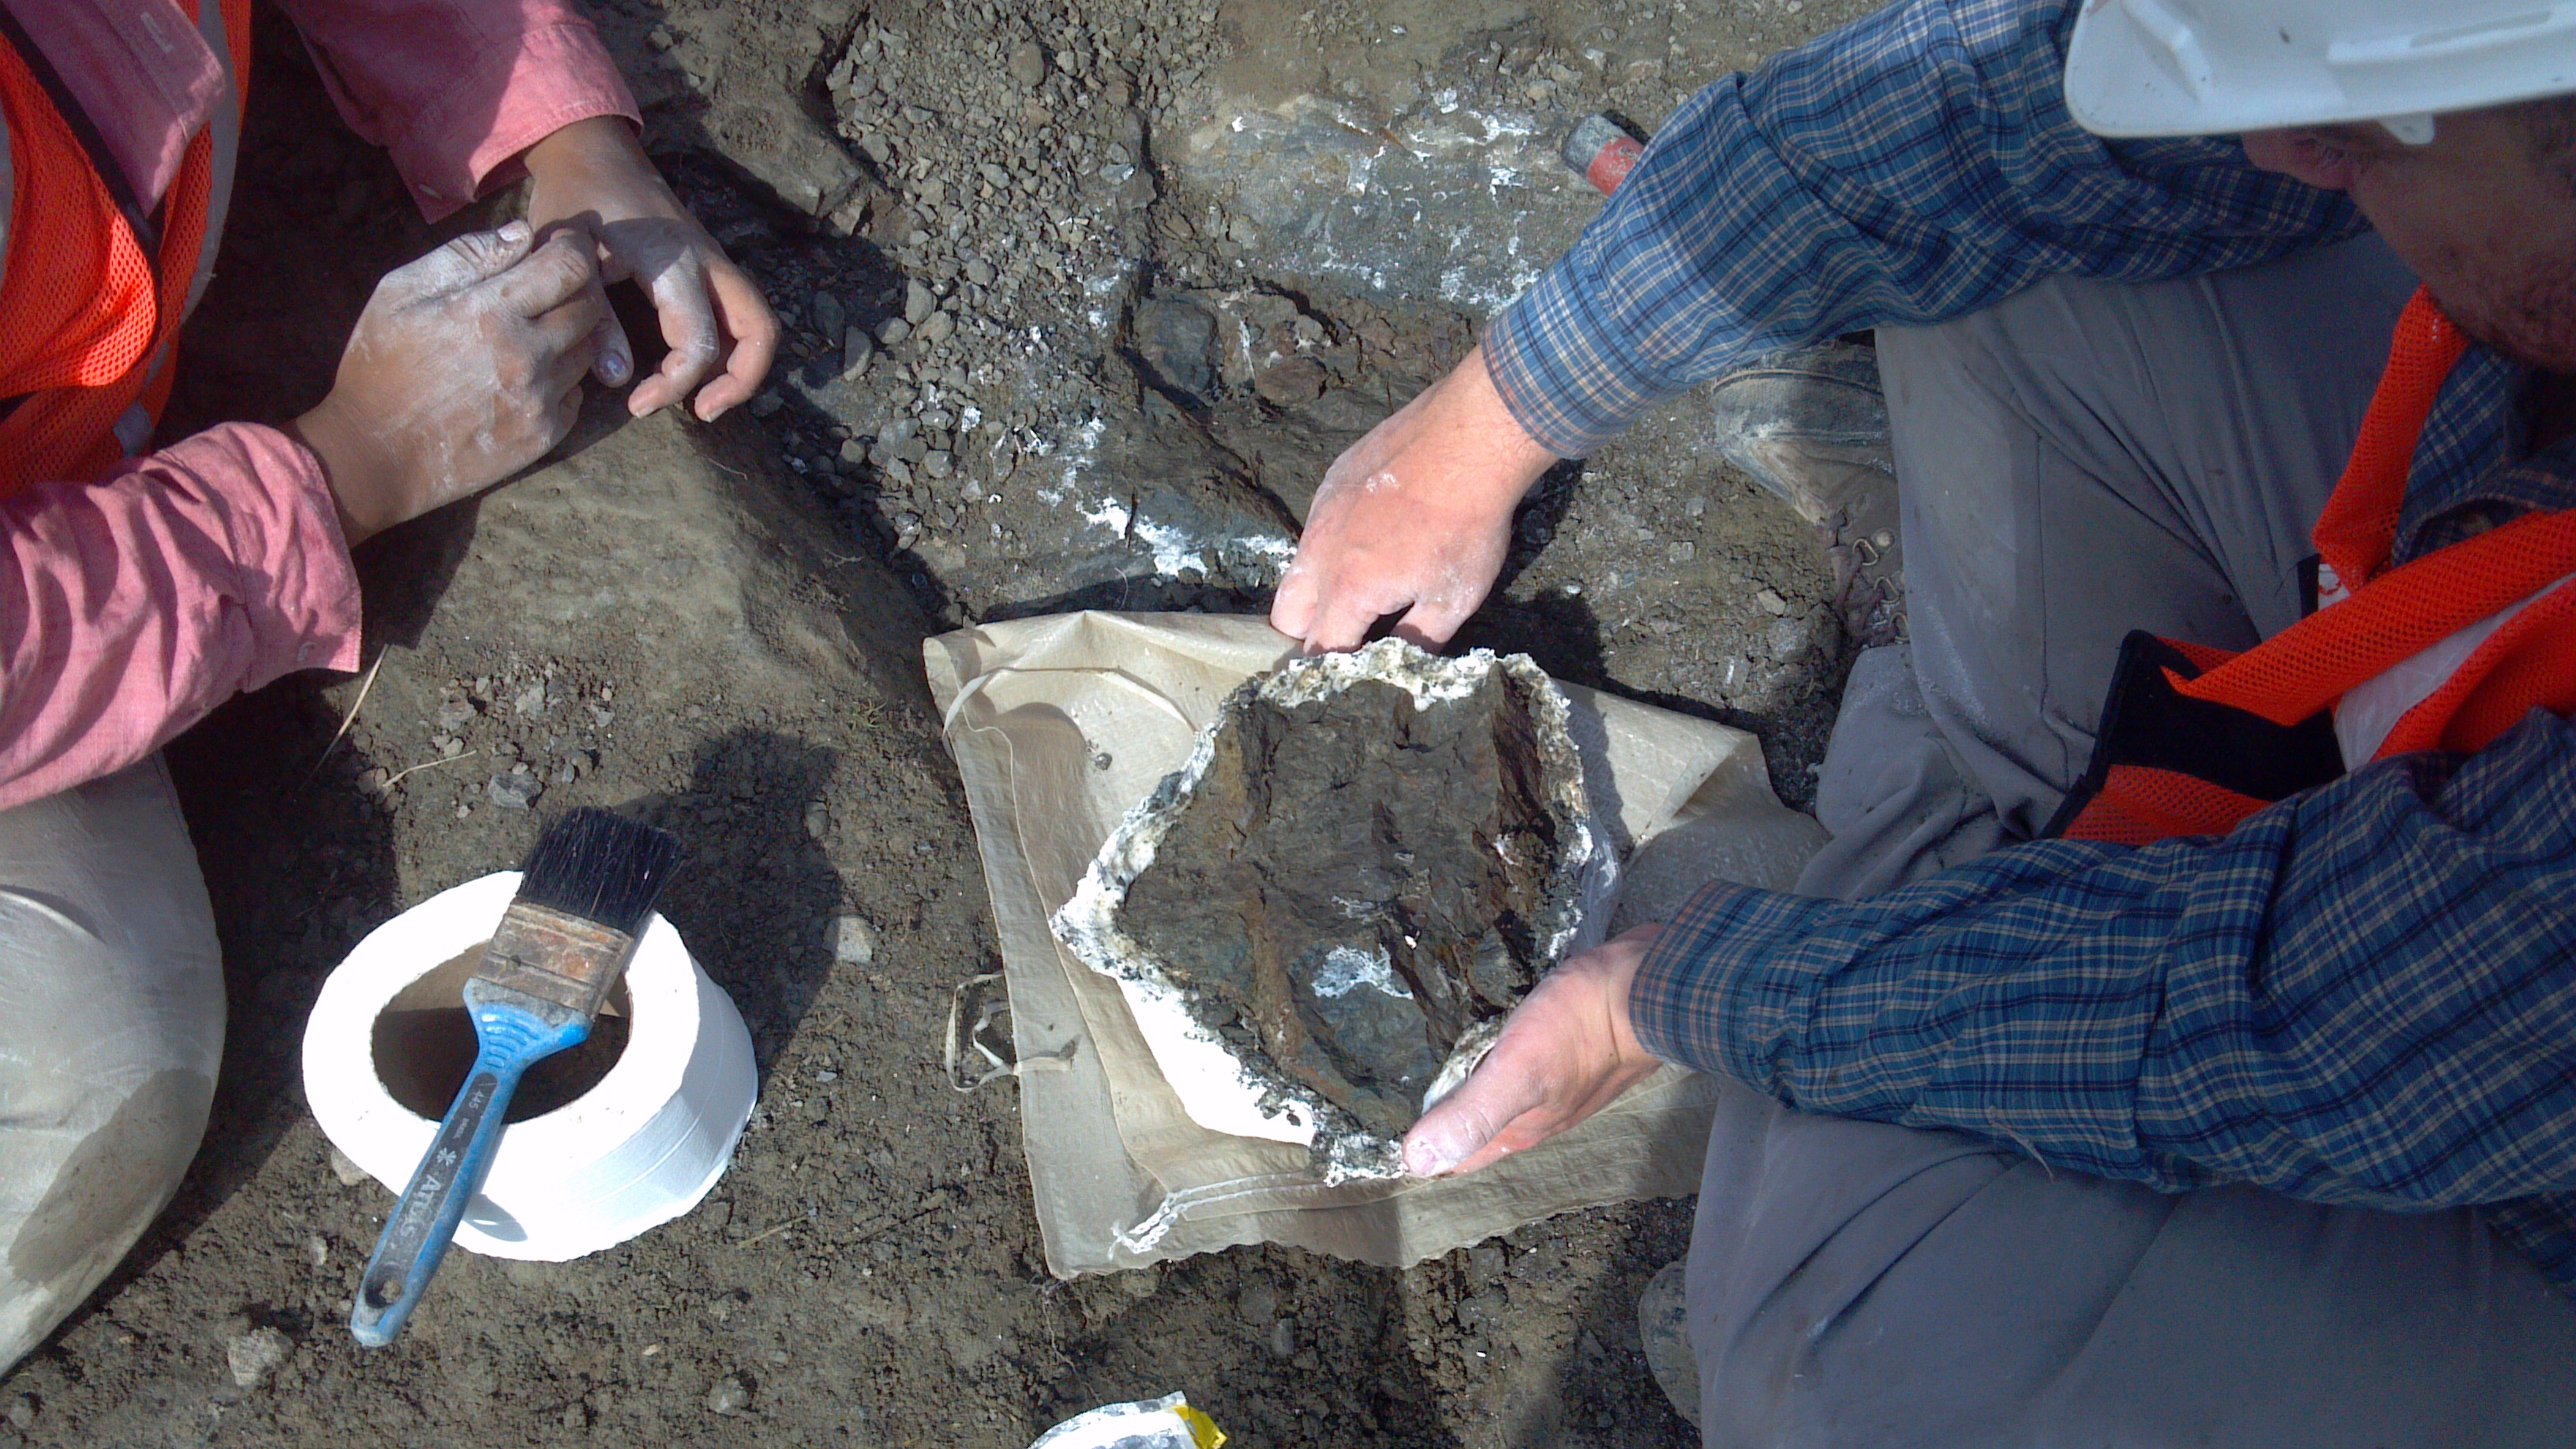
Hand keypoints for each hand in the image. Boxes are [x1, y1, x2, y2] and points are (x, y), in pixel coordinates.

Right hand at [293, 221, 608, 545]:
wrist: (376, 453)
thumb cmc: (379, 365)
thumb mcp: (401, 291)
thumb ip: (465, 255)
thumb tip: (521, 235)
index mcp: (490, 311)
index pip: (571, 267)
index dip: (575, 247)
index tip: (562, 245)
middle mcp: (526, 354)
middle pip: (590, 305)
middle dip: (576, 287)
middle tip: (549, 287)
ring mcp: (540, 397)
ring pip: (588, 348)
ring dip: (571, 333)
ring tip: (532, 333)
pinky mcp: (546, 433)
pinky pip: (578, 391)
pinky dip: (563, 377)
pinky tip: (527, 375)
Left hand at [520, 116, 778, 419]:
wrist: (593, 154)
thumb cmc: (577, 201)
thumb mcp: (570, 258)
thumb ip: (594, 318)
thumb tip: (618, 378)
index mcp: (672, 261)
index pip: (697, 341)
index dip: (674, 384)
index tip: (637, 403)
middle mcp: (707, 262)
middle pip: (760, 330)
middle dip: (741, 382)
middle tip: (701, 412)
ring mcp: (716, 262)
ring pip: (761, 323)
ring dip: (743, 368)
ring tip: (704, 401)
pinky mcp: (713, 266)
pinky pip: (743, 314)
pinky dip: (733, 349)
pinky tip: (695, 370)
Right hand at [1269, 343, 1561, 651]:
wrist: (1469, 439)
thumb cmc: (1466, 524)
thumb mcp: (1453, 597)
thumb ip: (1418, 640)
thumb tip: (1402, 664)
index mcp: (1347, 590)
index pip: (1321, 650)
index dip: (1335, 671)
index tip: (1353, 675)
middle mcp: (1320, 553)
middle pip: (1288, 616)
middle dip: (1311, 633)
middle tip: (1350, 636)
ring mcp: (1320, 513)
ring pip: (1298, 567)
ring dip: (1319, 588)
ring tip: (1362, 586)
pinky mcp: (1331, 481)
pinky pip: (1316, 526)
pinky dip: (1333, 544)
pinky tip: (1374, 534)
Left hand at [1403, 925, 1664, 1176]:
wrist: (1652, 987)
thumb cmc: (1583, 1026)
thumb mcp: (1518, 1070)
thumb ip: (1472, 1113)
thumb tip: (1417, 1161)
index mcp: (1521, 1128)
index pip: (1461, 1158)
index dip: (1425, 1154)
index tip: (1384, 1146)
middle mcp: (1540, 1114)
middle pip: (1481, 1130)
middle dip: (1444, 1124)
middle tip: (1397, 1108)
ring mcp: (1560, 1084)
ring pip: (1503, 1100)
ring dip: (1469, 1092)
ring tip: (1432, 1079)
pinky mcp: (1570, 1049)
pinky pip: (1522, 1063)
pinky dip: (1496, 1058)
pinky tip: (1486, 1041)